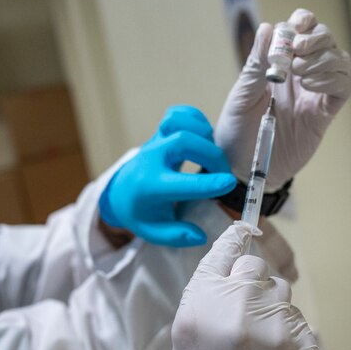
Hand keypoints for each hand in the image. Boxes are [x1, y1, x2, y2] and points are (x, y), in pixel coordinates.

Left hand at [99, 106, 236, 246]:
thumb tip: (200, 235)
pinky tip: (203, 136)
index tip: (229, 184)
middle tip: (224, 173)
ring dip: (203, 133)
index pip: (181, 183)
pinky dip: (194, 118)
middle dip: (211, 155)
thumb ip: (176, 236)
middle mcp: (152, 159)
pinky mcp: (161, 131)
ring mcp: (156, 141)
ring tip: (212, 153)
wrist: (121, 190)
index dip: (207, 183)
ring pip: (178, 121)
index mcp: (150, 186)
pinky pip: (177, 113)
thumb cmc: (140, 211)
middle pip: (183, 142)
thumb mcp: (152, 231)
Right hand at [170, 223, 318, 349]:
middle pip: (257, 269)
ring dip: (272, 312)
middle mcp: (241, 308)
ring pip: (282, 295)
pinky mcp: (306, 346)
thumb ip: (208, 290)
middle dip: (251, 287)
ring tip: (257, 349)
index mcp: (204, 303)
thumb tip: (237, 249)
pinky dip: (289, 336)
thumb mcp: (185, 335)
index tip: (247, 229)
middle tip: (241, 322)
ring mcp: (278, 327)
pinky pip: (300, 322)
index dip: (237, 240)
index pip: (227, 251)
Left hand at [215, 8, 350, 188]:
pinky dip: (332, 80)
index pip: (301, 28)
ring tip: (299, 74)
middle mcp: (300, 73)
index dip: (304, 20)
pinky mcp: (324, 114)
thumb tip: (268, 27)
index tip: (298, 25)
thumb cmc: (236, 131)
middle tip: (297, 52)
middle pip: (325, 39)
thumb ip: (256, 63)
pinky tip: (310, 87)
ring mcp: (315, 93)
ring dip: (322, 59)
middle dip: (316, 38)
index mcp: (278, 63)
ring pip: (339, 60)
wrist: (242, 168)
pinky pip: (343, 88)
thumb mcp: (241, 94)